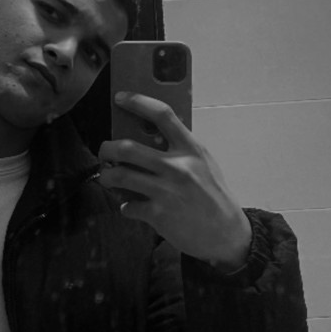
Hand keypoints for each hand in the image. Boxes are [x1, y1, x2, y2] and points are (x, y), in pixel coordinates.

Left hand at [98, 92, 251, 271]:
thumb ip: (181, 149)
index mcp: (191, 149)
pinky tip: (130, 207)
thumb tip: (149, 136)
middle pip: (127, 148)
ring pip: (119, 176)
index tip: (120, 98)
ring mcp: (166, 191)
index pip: (162, 115)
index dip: (138, 102)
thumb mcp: (204, 164)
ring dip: (107, 177)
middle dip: (106, 149)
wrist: (226, 234)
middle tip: (104, 152)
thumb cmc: (213, 195)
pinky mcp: (158, 214)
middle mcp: (177, 167)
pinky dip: (125, 207)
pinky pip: (128, 206)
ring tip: (107, 178)